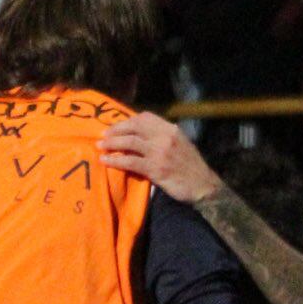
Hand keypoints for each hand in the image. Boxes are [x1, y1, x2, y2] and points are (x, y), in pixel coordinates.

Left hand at [97, 112, 221, 202]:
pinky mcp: (155, 169)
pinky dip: (115, 160)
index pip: (145, 117)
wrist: (203, 186)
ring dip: (111, 144)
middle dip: (115, 130)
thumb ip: (163, 137)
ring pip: (129, 142)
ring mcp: (160, 152)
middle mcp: (165, 137)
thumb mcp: (180, 144)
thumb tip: (140, 135)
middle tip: (102, 136)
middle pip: (134, 127)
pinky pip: (130, 161)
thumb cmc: (190, 167)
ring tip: (99, 146)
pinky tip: (105, 161)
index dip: (127, 121)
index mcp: (171, 129)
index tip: (116, 127)